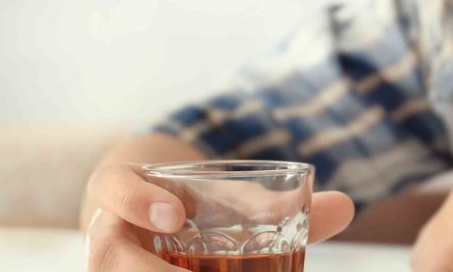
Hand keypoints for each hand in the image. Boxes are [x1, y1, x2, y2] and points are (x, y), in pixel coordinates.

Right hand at [84, 162, 354, 271]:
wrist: (148, 216)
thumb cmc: (192, 205)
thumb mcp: (228, 196)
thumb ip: (279, 204)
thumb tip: (346, 206)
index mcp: (123, 191)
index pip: (114, 188)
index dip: (137, 200)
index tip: (176, 216)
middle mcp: (105, 234)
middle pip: (110, 260)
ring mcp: (108, 264)